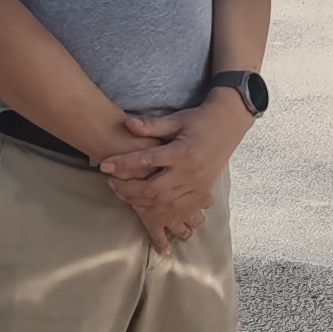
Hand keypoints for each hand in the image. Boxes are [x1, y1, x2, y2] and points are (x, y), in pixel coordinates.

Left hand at [99, 97, 240, 252]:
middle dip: (127, 188)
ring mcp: (196, 187)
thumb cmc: (198, 120)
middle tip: (110, 181)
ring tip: (122, 192)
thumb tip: (127, 124)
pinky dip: (158, 211)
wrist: (228, 126)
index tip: (104, 165)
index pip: (147, 161)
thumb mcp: (176, 120)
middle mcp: (189, 173)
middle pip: (152, 190)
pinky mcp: (200, 194)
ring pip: (162, 204)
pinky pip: (177, 210)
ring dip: (139, 201)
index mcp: (182, 152)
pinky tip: (144, 206)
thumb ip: (151, 125)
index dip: (123, 164)